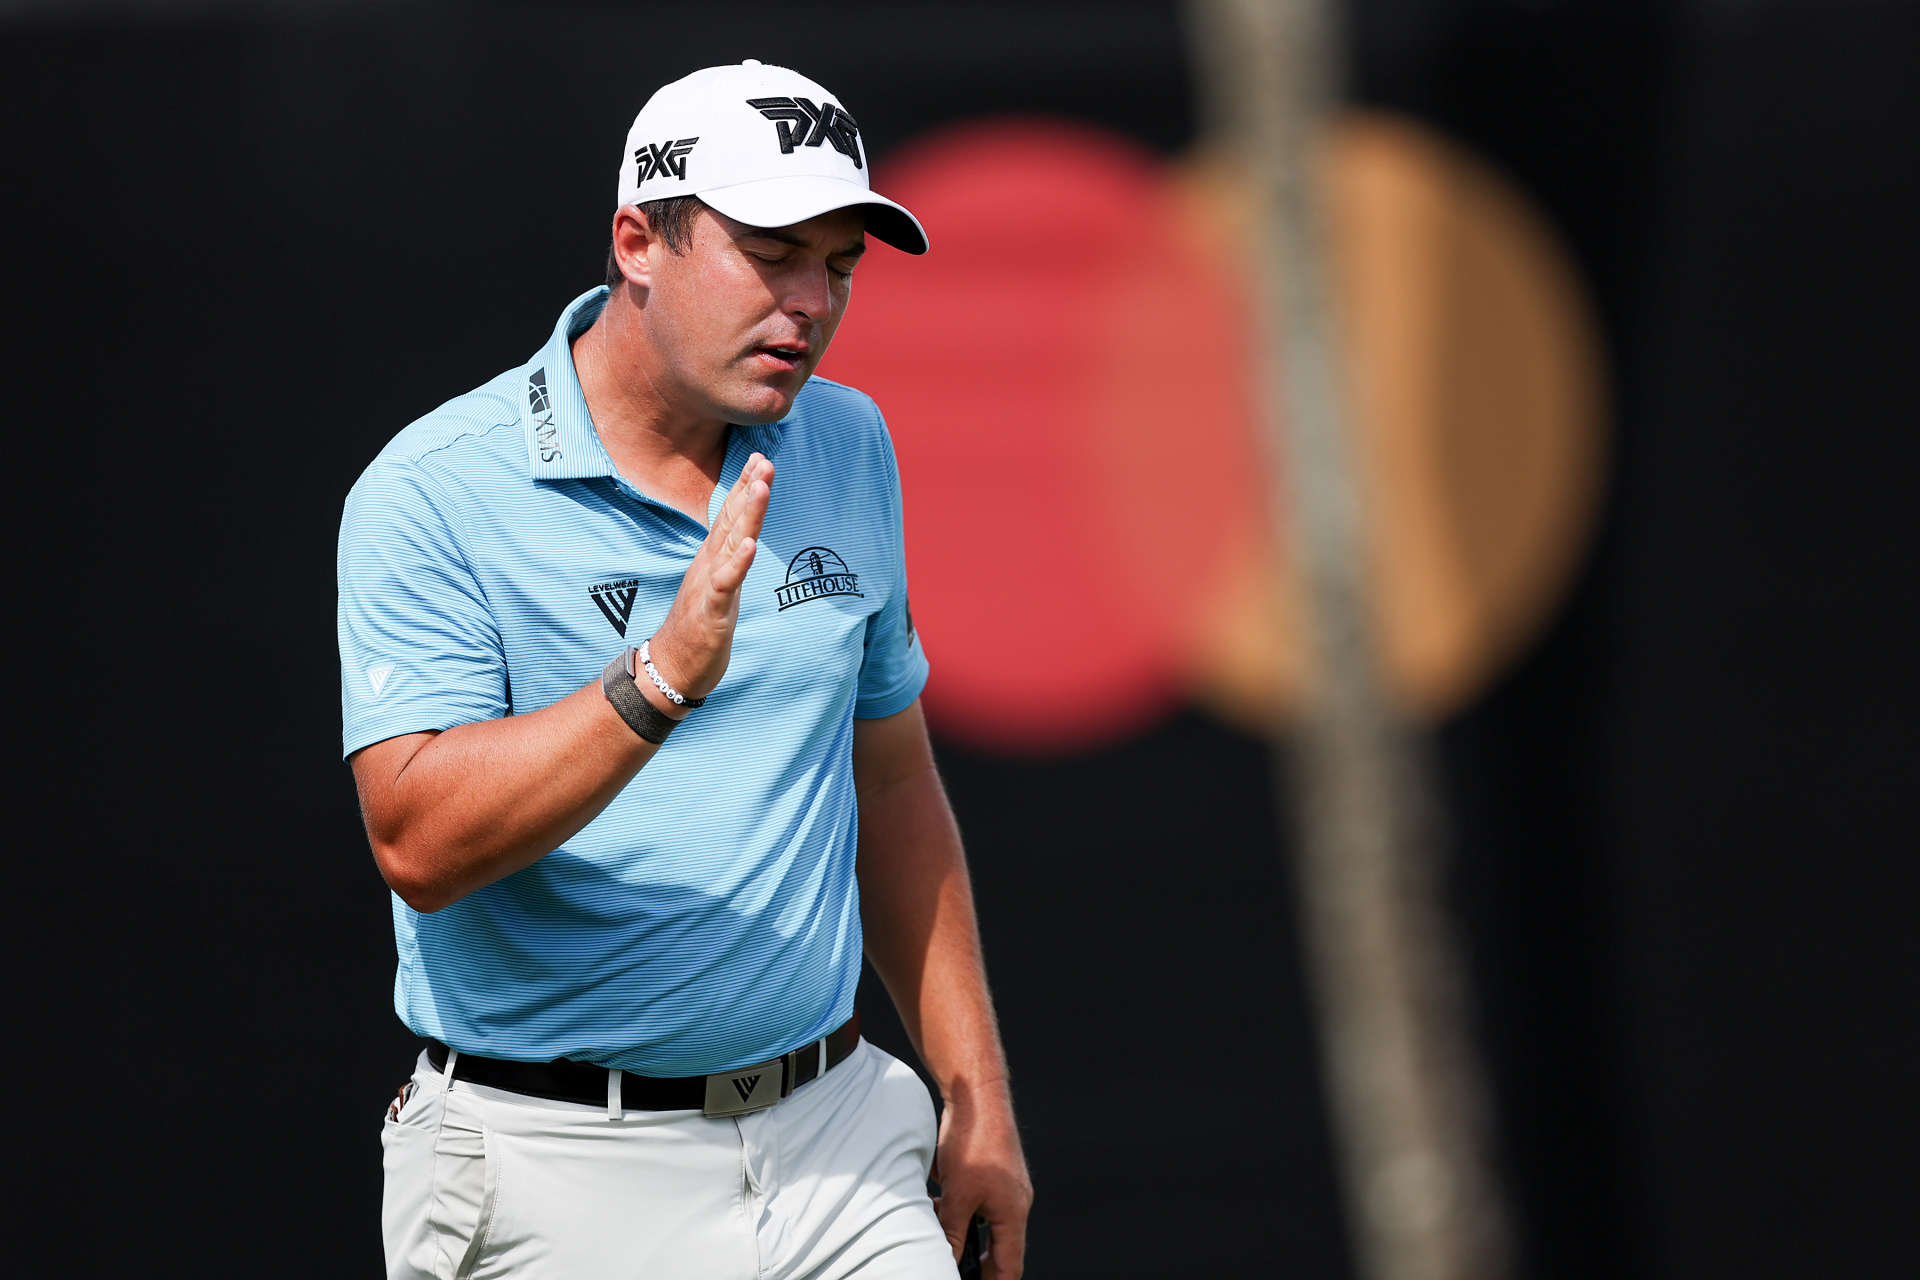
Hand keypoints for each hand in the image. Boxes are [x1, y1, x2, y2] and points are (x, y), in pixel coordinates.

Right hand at [647, 452, 772, 703]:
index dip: (744, 488)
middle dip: (748, 490)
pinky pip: (724, 584)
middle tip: (764, 460)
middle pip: (731, 521)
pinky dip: (737, 564)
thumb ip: (728, 561)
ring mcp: (708, 586)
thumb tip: (743, 538)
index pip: (730, 516)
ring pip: (730, 545)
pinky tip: (749, 546)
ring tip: (760, 487)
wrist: (671, 667)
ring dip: (746, 515)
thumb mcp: (718, 586)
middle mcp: (709, 566)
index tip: (760, 460)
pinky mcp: (710, 611)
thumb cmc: (697, 627)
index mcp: (712, 560)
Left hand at [934, 1088, 1032, 1279]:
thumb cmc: (974, 1142)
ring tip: (938, 1232)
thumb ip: (952, 1233)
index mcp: (1014, 1213)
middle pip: (1000, 1247)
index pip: (1009, 1266)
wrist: (976, 1095)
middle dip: (977, 1262)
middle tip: (955, 1271)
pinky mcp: (994, 1172)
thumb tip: (947, 1260)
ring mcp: (1007, 1186)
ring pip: (987, 1223)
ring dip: (965, 1232)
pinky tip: (938, 1203)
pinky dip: (962, 1210)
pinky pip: (981, 1202)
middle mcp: (1015, 1202)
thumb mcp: (957, 1196)